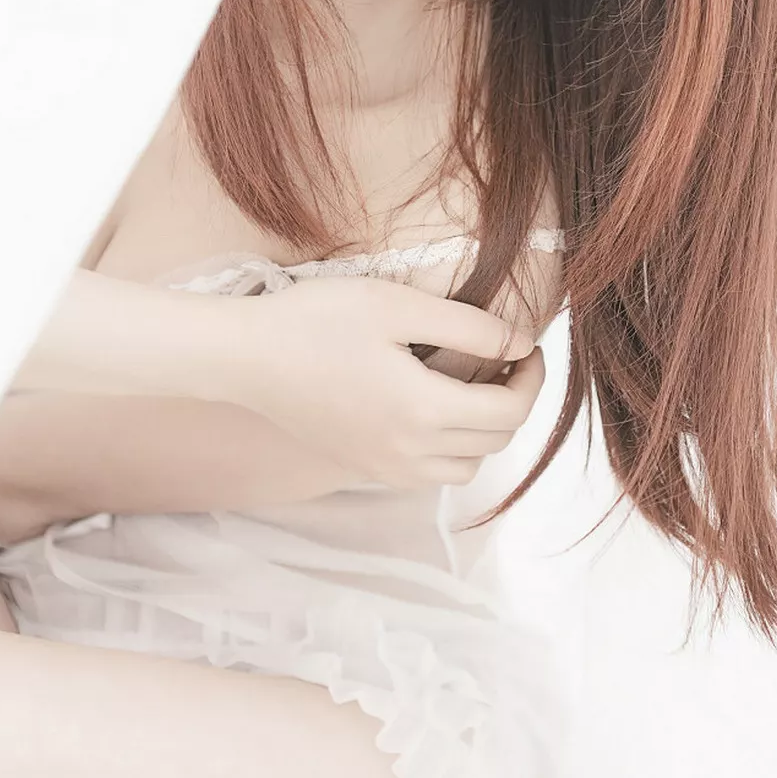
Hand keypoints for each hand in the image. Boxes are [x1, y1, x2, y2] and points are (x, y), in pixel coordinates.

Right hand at [214, 276, 546, 488]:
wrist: (244, 358)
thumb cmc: (316, 320)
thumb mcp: (397, 305)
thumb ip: (469, 326)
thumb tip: (518, 342)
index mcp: (424, 411)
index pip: (510, 413)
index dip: (532, 378)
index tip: (527, 346)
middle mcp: (410, 452)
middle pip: (494, 442)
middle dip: (514, 401)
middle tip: (507, 358)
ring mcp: (384, 468)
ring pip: (464, 467)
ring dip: (483, 431)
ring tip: (472, 385)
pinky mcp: (363, 468)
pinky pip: (427, 473)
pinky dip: (447, 447)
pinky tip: (431, 406)